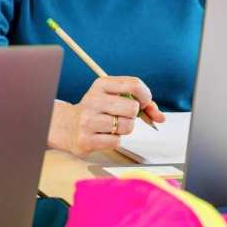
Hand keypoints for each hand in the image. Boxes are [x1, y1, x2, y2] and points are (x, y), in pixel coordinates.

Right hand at [48, 76, 165, 156]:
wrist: (67, 126)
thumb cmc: (97, 111)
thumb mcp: (113, 98)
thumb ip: (141, 103)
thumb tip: (160, 116)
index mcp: (100, 85)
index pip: (134, 84)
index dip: (145, 96)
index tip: (142, 102)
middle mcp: (93, 100)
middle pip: (133, 107)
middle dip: (133, 115)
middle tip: (122, 115)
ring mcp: (88, 120)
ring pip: (127, 126)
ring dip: (125, 128)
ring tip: (112, 126)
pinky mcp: (86, 139)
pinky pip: (116, 141)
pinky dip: (115, 140)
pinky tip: (104, 135)